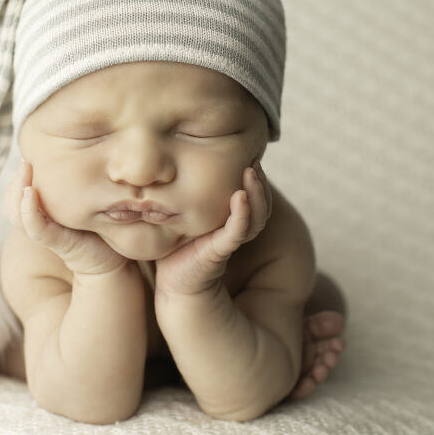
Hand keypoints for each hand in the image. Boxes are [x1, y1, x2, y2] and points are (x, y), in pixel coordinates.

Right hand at [7, 158, 130, 275]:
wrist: (112, 260)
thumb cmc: (98, 226)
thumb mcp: (82, 198)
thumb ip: (71, 182)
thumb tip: (70, 149)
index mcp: (40, 214)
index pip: (13, 196)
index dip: (15, 179)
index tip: (26, 158)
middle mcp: (38, 224)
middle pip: (10, 203)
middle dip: (14, 181)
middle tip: (25, 160)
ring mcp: (46, 233)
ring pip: (16, 214)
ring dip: (17, 190)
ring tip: (25, 168)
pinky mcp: (58, 243)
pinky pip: (35, 227)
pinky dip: (28, 211)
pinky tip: (30, 192)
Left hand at [154, 160, 271, 296]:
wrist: (172, 281)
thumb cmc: (175, 244)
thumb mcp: (185, 211)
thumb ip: (191, 190)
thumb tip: (185, 155)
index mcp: (231, 217)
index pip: (254, 194)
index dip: (256, 177)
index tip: (251, 153)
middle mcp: (235, 228)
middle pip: (261, 204)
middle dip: (261, 182)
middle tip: (255, 159)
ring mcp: (229, 239)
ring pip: (256, 217)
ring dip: (256, 193)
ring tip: (251, 172)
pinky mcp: (219, 250)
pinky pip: (237, 231)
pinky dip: (242, 214)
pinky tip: (241, 197)